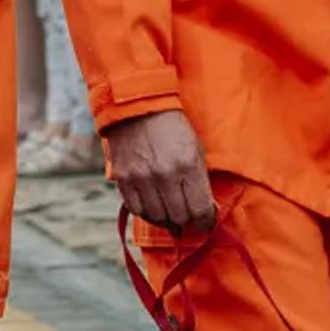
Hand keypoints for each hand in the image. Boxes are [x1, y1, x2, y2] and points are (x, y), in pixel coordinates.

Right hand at [100, 111, 214, 233]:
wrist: (138, 108)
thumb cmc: (173, 129)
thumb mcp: (195, 150)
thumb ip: (200, 181)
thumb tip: (204, 211)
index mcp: (187, 165)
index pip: (200, 209)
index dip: (206, 222)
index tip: (206, 223)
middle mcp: (164, 174)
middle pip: (179, 217)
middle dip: (187, 220)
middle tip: (188, 216)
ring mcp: (141, 177)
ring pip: (158, 216)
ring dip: (167, 219)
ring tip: (171, 212)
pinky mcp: (123, 178)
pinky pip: (136, 209)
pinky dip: (147, 212)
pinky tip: (153, 207)